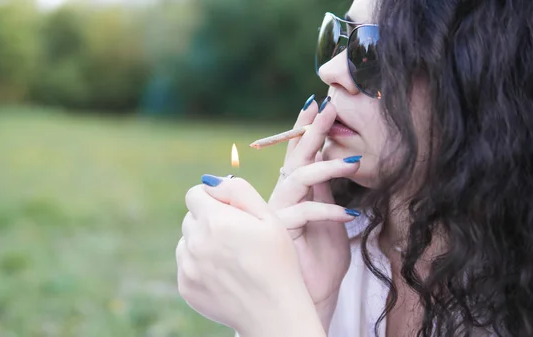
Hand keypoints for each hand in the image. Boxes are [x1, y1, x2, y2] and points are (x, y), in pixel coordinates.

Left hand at [177, 175, 328, 336]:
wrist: (274, 312)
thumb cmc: (277, 261)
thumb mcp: (268, 217)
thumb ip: (238, 190)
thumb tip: (210, 181)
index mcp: (215, 220)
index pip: (195, 193)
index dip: (212, 198)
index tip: (227, 209)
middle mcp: (195, 242)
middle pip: (190, 217)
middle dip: (208, 220)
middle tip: (235, 236)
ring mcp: (187, 267)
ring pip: (186, 241)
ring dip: (202, 242)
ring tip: (231, 258)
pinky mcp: (186, 287)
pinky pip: (185, 264)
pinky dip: (200, 265)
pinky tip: (224, 274)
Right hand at [268, 95, 361, 325]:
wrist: (312, 294)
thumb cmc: (322, 258)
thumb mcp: (332, 217)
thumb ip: (329, 192)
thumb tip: (338, 159)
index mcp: (294, 192)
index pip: (298, 155)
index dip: (305, 130)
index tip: (316, 105)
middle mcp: (282, 197)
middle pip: (295, 158)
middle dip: (312, 131)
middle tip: (328, 107)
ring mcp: (277, 212)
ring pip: (298, 179)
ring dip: (327, 167)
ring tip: (356, 161)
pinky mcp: (280, 231)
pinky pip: (304, 212)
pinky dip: (329, 210)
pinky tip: (351, 212)